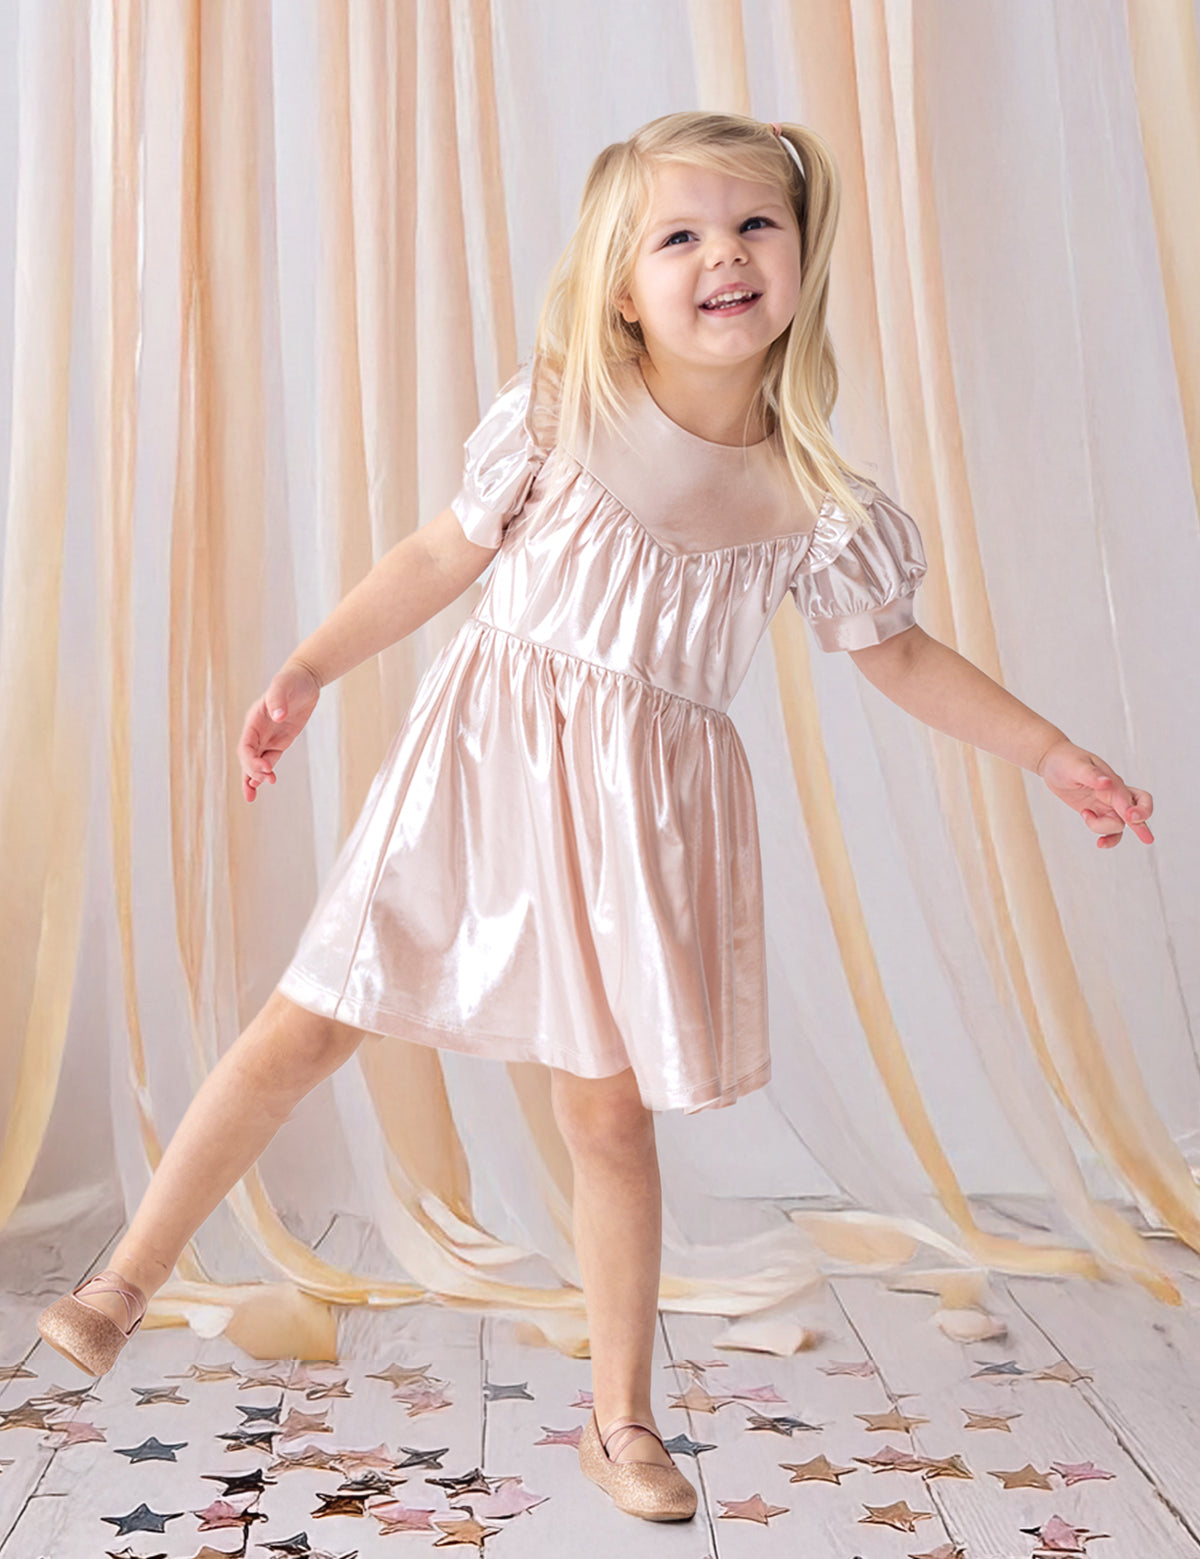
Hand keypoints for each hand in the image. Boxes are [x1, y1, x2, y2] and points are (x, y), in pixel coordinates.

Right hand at [237, 658, 321, 802]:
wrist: (304, 680)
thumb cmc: (291, 681)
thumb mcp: (283, 687)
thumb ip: (278, 700)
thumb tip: (278, 716)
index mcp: (254, 721)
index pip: (245, 746)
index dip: (251, 760)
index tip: (266, 767)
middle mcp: (257, 731)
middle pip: (248, 758)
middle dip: (254, 772)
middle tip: (269, 780)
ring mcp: (268, 738)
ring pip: (255, 763)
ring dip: (253, 778)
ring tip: (251, 797)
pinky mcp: (280, 742)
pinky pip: (269, 760)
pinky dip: (265, 773)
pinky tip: (264, 784)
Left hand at [1035, 737, 1153, 847]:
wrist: (1053, 761)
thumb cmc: (1066, 760)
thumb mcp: (1076, 766)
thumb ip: (1092, 775)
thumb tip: (1107, 782)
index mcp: (1112, 782)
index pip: (1130, 799)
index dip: (1135, 810)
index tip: (1131, 818)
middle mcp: (1114, 794)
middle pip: (1139, 810)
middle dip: (1141, 824)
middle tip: (1146, 838)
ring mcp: (1107, 804)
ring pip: (1120, 825)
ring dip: (1105, 829)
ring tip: (1085, 814)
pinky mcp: (1097, 812)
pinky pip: (1110, 829)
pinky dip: (1108, 838)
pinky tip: (1099, 843)